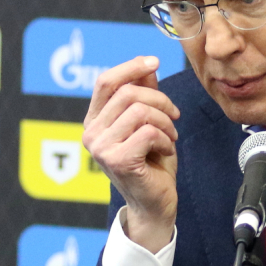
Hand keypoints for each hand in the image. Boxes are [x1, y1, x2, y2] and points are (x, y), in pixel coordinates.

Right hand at [82, 56, 179, 252]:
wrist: (155, 204)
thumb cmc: (151, 164)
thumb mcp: (148, 123)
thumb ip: (144, 94)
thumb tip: (147, 65)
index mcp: (95, 121)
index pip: (106, 82)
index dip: (131, 67)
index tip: (155, 62)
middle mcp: (91, 133)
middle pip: (128, 93)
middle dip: (160, 100)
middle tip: (174, 116)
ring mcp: (102, 148)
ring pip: (140, 111)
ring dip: (165, 121)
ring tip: (171, 136)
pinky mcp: (118, 160)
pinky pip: (148, 132)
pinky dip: (165, 139)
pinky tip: (167, 150)